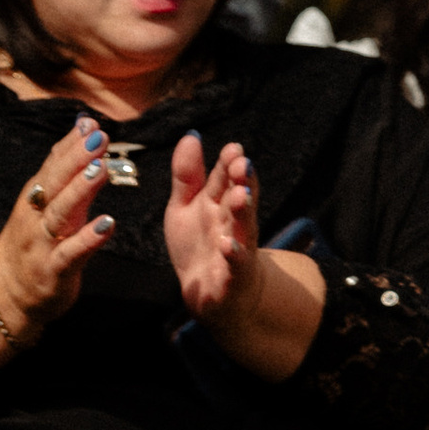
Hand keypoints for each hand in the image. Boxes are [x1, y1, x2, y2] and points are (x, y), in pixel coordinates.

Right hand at [0, 117, 119, 361]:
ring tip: (101, 171)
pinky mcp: (53, 271)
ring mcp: (42, 244)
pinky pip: (71, 254)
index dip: (71, 144)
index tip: (91, 123)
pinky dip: (87, 239)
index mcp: (35, 197)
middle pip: (54, 183)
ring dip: (80, 192)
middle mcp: (35, 216)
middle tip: (99, 139)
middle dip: (76, 160)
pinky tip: (107, 225)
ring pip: (60, 214)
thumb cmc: (34, 241)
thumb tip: (84, 125)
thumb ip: (65, 167)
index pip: (52, 165)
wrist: (6, 292)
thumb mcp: (44, 202)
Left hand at [165, 127, 261, 323]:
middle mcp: (231, 223)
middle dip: (242, 182)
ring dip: (243, 212)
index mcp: (219, 203)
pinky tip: (229, 245)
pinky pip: (236, 266)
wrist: (211, 294)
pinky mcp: (232, 277)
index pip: (226, 178)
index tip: (233, 149)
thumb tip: (192, 135)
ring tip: (241, 196)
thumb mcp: (184, 206)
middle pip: (240, 199)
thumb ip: (187, 174)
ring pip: (243, 228)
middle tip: (242, 164)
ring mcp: (235, 249)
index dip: (229, 164)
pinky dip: (234, 256)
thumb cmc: (199, 245)